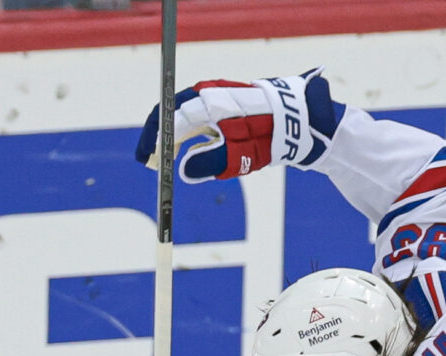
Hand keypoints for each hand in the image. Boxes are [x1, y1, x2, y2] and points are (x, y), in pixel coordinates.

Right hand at [135, 69, 344, 181]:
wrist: (297, 119)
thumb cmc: (267, 137)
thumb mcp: (238, 156)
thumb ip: (208, 163)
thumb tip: (182, 172)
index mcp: (205, 104)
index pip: (168, 121)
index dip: (154, 142)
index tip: (148, 161)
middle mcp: (206, 94)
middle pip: (169, 112)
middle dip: (156, 137)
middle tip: (149, 160)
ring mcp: (214, 94)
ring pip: (181, 112)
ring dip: (170, 134)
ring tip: (164, 157)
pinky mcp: (223, 99)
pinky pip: (196, 113)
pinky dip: (185, 129)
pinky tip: (183, 148)